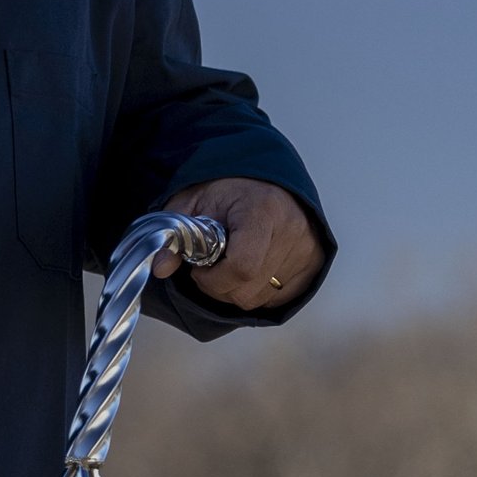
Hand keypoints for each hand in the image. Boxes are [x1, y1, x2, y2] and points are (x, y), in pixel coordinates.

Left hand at [154, 177, 324, 310]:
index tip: (201, 266)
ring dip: (238, 289)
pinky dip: (259, 290)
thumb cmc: (227, 189)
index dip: (213, 279)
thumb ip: (174, 235)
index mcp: (263, 210)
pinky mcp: (316, 261)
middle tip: (213, 263)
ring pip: (261, 299)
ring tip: (234, 261)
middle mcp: (293, 229)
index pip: (241, 268)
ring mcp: (309, 248)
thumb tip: (160, 267)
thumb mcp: (191, 202)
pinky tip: (252, 267)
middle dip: (220, 286)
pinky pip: (279, 298)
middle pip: (248, 291)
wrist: (265, 178)